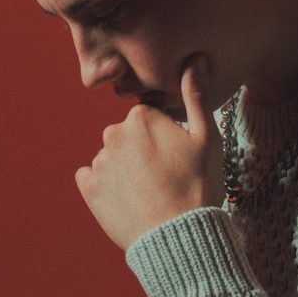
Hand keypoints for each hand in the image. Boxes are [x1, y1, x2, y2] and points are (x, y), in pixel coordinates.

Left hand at [74, 54, 224, 250]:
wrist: (179, 238)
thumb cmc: (199, 187)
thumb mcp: (208, 138)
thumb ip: (196, 95)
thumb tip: (194, 59)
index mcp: (141, 117)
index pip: (149, 118)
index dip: (166, 138)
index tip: (177, 159)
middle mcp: (113, 134)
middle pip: (128, 137)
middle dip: (142, 152)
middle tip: (165, 178)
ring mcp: (99, 163)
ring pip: (112, 159)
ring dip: (125, 170)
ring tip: (149, 193)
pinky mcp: (89, 189)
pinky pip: (92, 179)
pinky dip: (105, 187)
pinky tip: (127, 200)